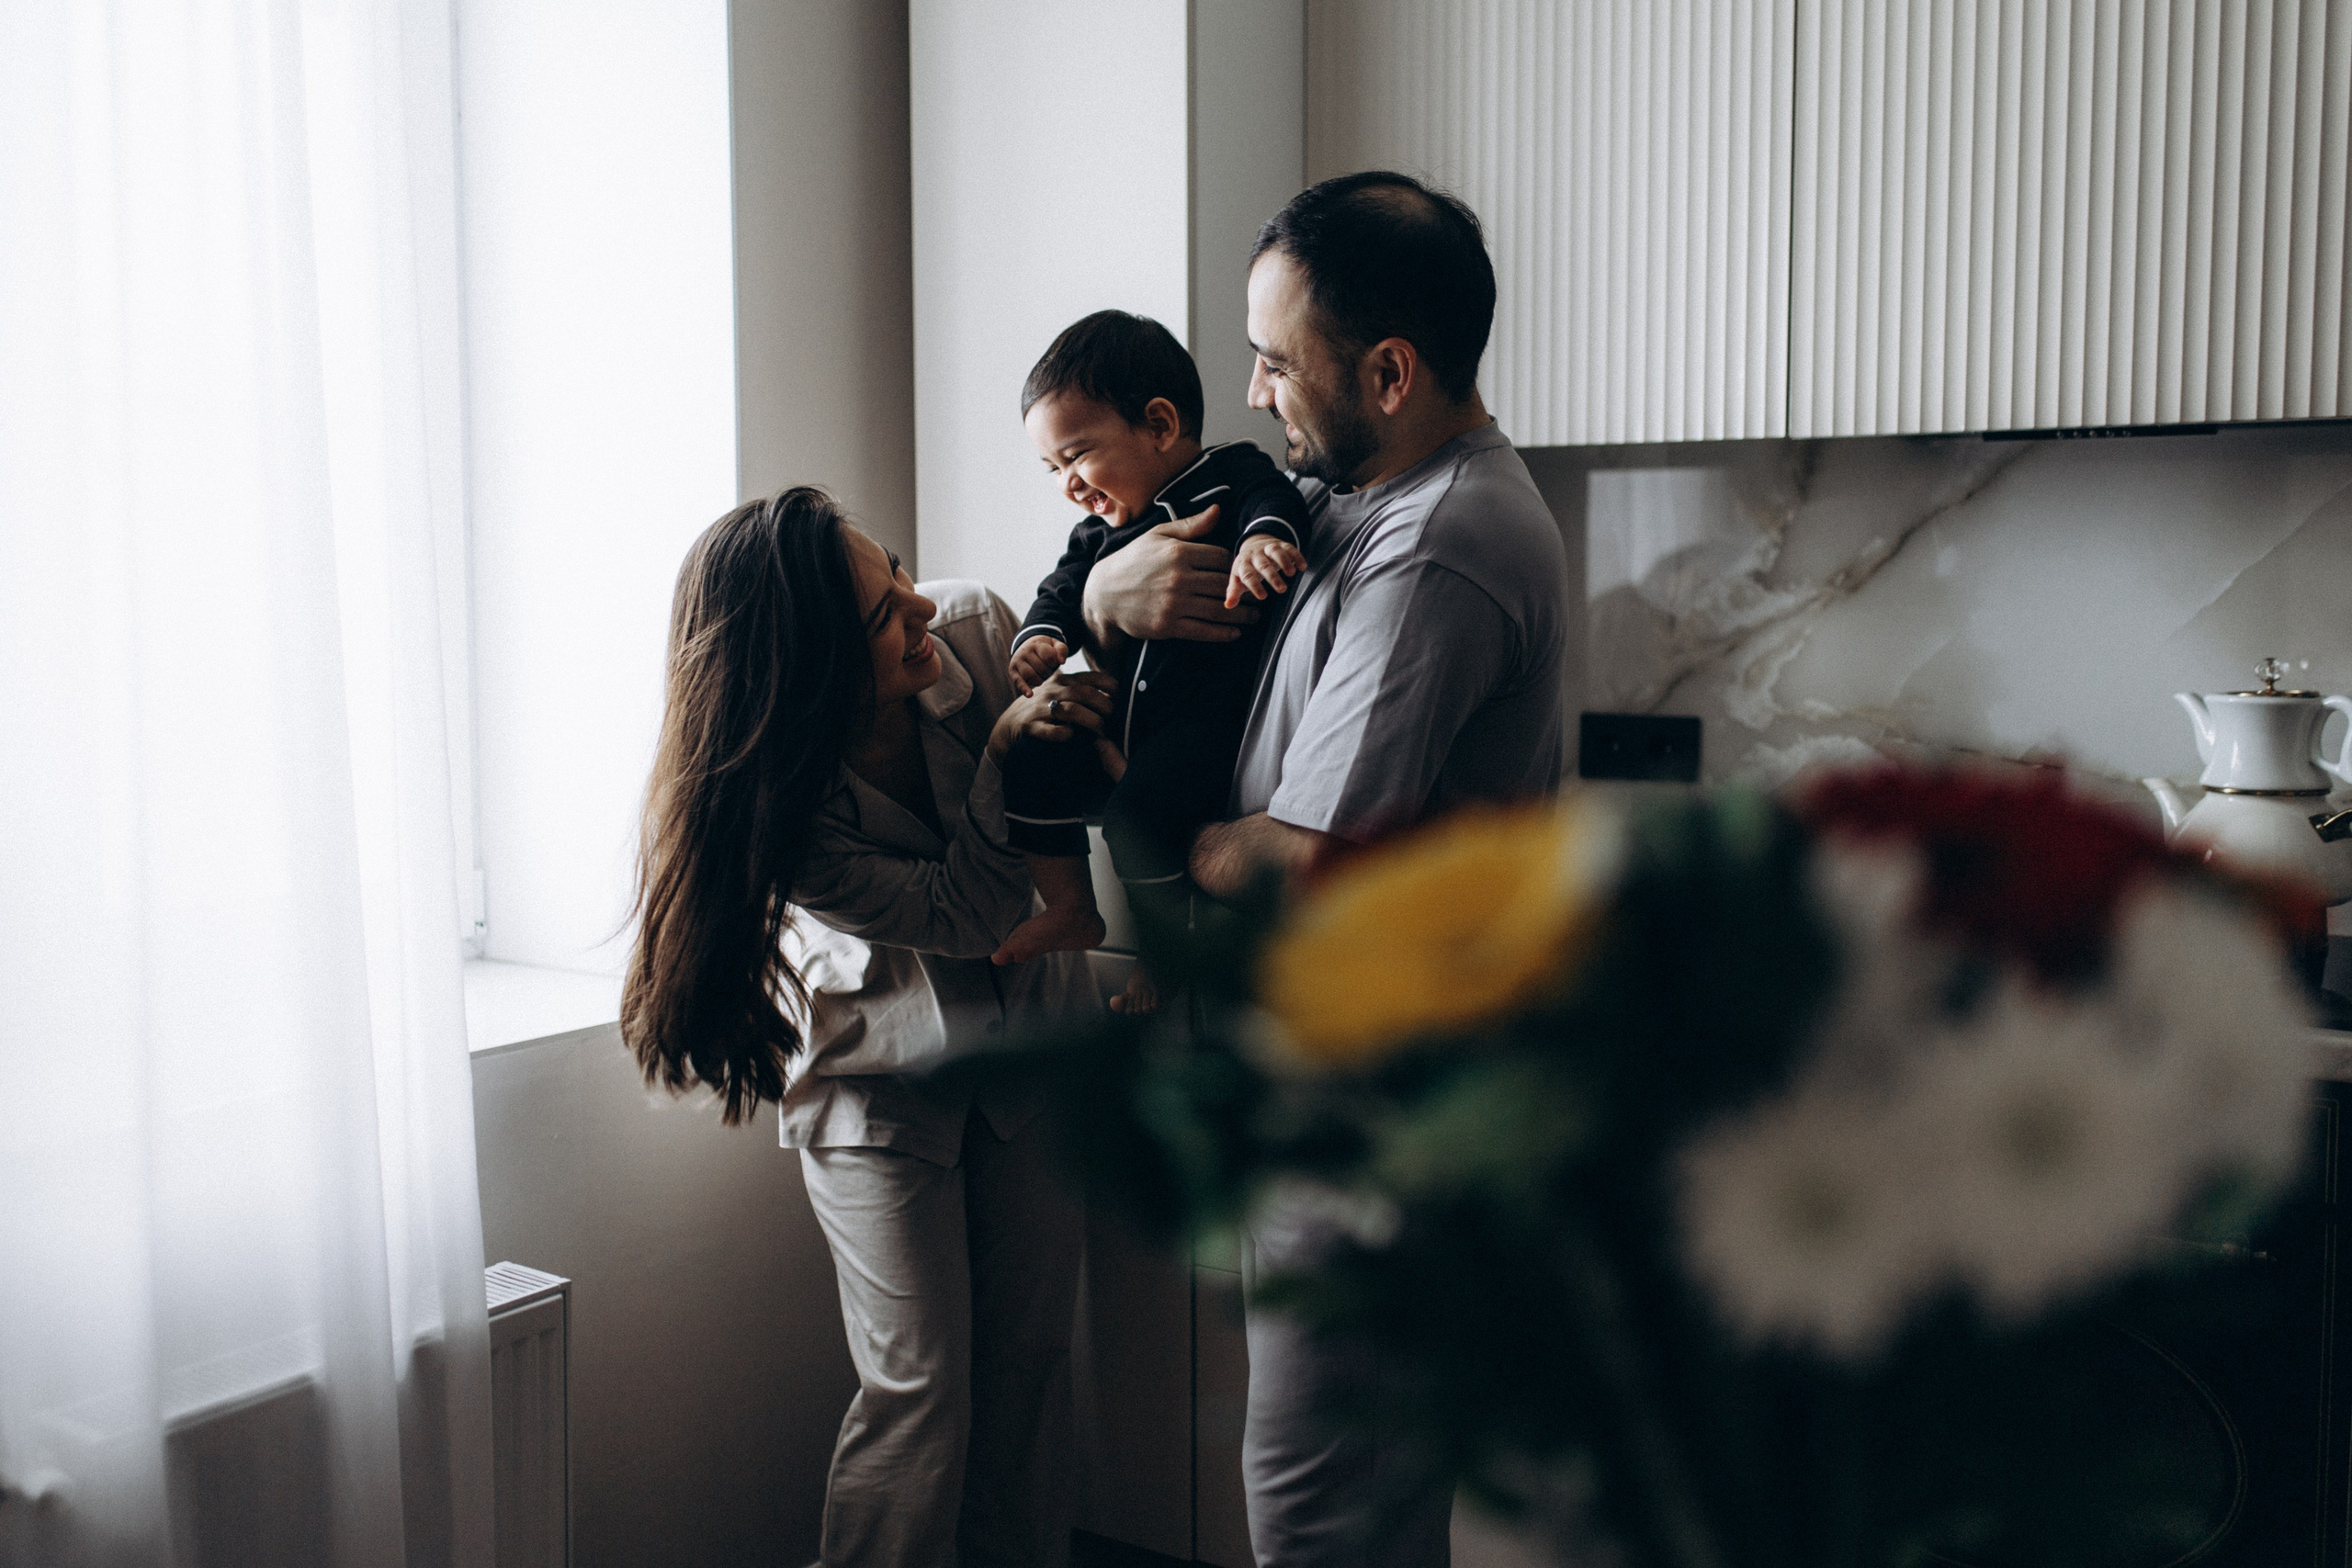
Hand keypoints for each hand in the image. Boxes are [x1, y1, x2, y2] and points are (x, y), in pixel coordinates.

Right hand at [989, 668, 1116, 757]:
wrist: (1009, 724)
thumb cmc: (1043, 708)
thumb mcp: (1059, 691)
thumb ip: (1081, 689)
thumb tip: (1113, 695)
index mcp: (1063, 681)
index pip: (1092, 678)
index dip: (1111, 687)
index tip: (1118, 699)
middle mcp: (1052, 691)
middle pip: (1085, 694)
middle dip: (1105, 707)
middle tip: (1111, 720)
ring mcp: (1041, 708)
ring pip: (1071, 711)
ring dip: (1091, 721)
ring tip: (1100, 731)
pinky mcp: (1032, 726)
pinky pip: (1052, 730)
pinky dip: (1065, 734)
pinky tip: (1072, 735)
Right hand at [1008, 636, 1066, 696]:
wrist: (1028, 645)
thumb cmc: (1045, 648)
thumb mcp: (1055, 644)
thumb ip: (1062, 650)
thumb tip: (1062, 662)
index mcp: (1036, 644)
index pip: (1049, 657)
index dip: (1054, 663)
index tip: (1052, 662)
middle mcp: (1025, 651)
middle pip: (1040, 667)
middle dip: (1047, 672)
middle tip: (1046, 669)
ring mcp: (1017, 661)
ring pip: (1029, 675)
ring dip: (1039, 680)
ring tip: (1040, 677)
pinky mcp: (1013, 671)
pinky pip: (1018, 681)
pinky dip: (1024, 689)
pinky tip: (1030, 695)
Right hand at [1080, 504, 1257, 648]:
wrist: (1103, 594)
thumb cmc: (1133, 560)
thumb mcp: (1158, 535)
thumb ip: (1191, 526)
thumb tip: (1218, 510)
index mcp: (1178, 552)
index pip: (1221, 559)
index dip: (1236, 566)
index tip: (1244, 572)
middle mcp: (1178, 577)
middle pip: (1224, 585)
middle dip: (1245, 592)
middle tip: (1260, 596)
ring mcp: (1173, 603)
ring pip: (1218, 610)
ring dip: (1241, 615)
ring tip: (1254, 616)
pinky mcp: (1167, 626)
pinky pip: (1203, 631)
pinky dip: (1223, 633)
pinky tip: (1234, 632)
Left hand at [1226, 535, 1306, 606]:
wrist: (1253, 545)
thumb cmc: (1246, 568)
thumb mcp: (1237, 579)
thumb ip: (1233, 592)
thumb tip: (1228, 605)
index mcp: (1243, 564)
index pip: (1247, 575)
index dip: (1254, 585)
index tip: (1263, 597)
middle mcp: (1255, 555)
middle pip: (1263, 565)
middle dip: (1272, 577)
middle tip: (1282, 590)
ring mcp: (1268, 548)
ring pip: (1275, 552)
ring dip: (1284, 561)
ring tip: (1291, 574)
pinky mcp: (1281, 544)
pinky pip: (1289, 548)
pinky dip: (1296, 556)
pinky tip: (1303, 566)